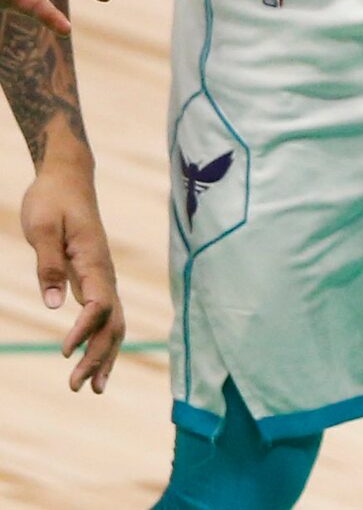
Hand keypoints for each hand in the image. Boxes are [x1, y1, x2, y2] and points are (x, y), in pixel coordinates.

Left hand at [21, 157, 121, 392]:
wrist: (67, 177)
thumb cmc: (51, 199)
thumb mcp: (43, 228)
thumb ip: (48, 266)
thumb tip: (54, 306)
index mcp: (93, 259)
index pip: (98, 304)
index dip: (84, 330)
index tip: (64, 353)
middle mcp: (105, 271)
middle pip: (112, 322)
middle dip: (98, 357)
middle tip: (77, 387)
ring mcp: (103, 276)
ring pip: (114, 322)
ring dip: (105, 356)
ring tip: (94, 389)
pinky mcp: (95, 278)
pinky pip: (106, 315)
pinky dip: (103, 341)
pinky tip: (95, 361)